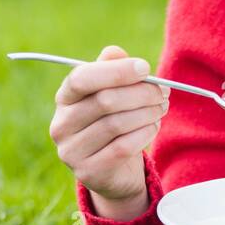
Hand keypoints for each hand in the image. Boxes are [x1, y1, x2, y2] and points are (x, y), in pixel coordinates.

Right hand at [49, 45, 168, 218]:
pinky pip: (123, 147)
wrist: (113, 170)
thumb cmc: (113, 120)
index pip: (81, 78)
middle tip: (163, 92)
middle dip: (141, 93)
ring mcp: (71, 151)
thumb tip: (114, 52)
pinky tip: (153, 126)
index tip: (145, 68)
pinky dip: (145, 133)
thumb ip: (111, 70)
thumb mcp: (111, 92)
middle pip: (105, 100)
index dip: (116, 71)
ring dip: (148, 112)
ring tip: (161, 108)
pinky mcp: (88, 172)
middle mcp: (61, 125)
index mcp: (64, 98)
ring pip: (117, 124)